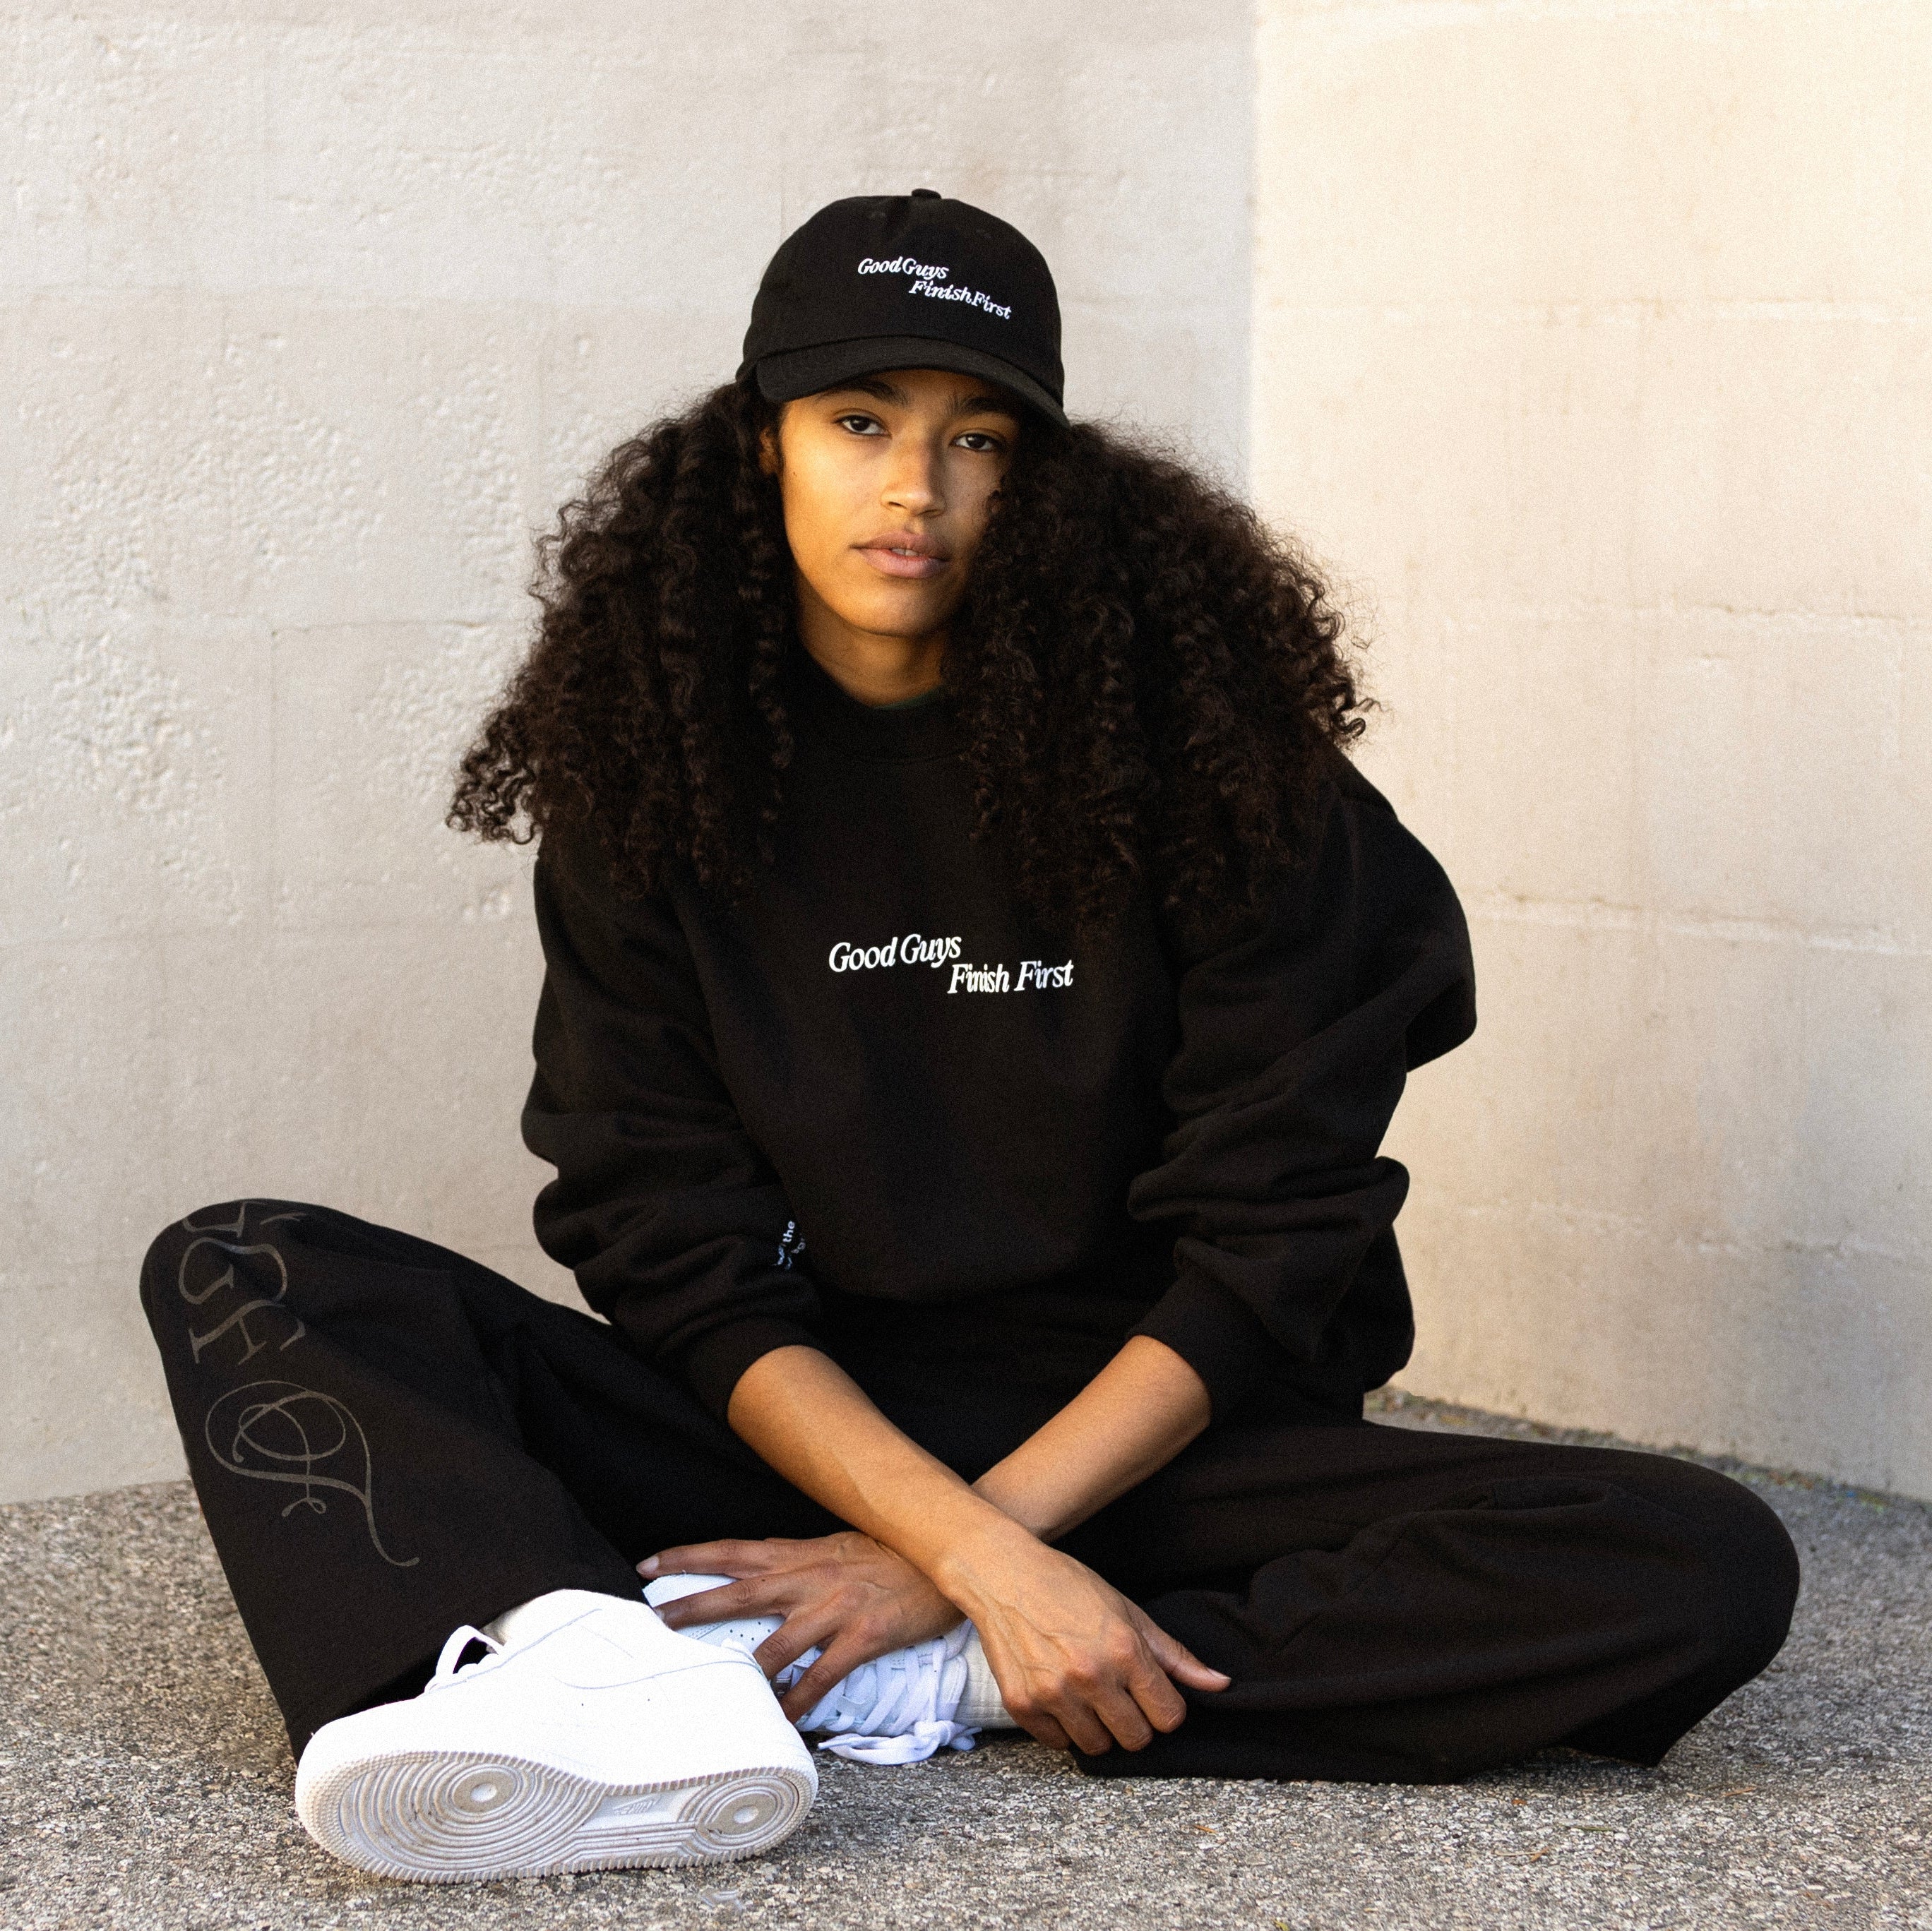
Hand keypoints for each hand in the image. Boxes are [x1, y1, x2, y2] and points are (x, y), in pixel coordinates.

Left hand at [640, 1532, 963, 1722]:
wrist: (947, 1554)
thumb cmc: (892, 1551)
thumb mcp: (840, 1543)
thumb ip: (800, 1556)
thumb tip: (760, 1563)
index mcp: (801, 1552)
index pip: (734, 1550)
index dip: (690, 1557)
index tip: (648, 1566)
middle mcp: (811, 1575)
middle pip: (739, 1591)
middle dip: (693, 1606)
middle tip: (653, 1622)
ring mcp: (837, 1605)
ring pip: (776, 1642)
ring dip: (742, 1669)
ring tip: (711, 1693)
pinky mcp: (865, 1633)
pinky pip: (823, 1674)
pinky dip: (799, 1700)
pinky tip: (781, 1721)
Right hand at [939, 1523, 1229, 1755]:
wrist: (1002, 1574)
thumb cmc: (1068, 1586)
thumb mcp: (1128, 1611)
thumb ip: (1174, 1655)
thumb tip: (1220, 1684)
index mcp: (1124, 1650)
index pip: (1169, 1717)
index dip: (1165, 1707)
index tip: (1151, 1693)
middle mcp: (1090, 1676)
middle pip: (1136, 1739)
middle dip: (1134, 1721)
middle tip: (1118, 1694)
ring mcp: (1054, 1694)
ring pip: (1097, 1747)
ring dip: (1098, 1727)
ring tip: (1087, 1694)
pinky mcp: (1022, 1706)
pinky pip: (1058, 1744)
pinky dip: (1063, 1727)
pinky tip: (1059, 1694)